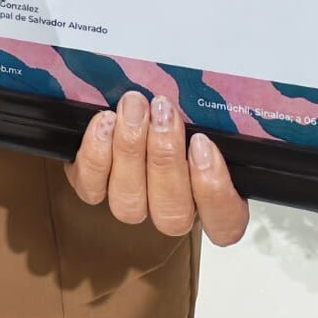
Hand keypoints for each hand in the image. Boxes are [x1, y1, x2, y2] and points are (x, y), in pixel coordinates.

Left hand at [66, 91, 248, 245]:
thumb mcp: (198, 104)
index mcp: (207, 194)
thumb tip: (217, 95)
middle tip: (162, 111)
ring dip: (131, 150)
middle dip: (165, 157)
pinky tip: (105, 122)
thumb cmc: (170, 102)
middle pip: (172, 214)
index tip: (202, 143)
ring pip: (131, 204)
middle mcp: (170, 205)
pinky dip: (97, 155)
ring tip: (133, 107)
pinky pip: (92, 188)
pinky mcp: (95, 187)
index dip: (214, 191)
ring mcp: (131, 201)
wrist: (129, 97)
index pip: (225, 223)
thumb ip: (208, 114)